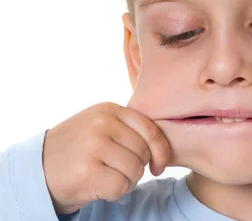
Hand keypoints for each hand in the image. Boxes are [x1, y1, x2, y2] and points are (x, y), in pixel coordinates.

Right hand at [43, 102, 170, 213]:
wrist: (37, 169)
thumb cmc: (78, 148)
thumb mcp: (101, 125)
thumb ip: (129, 127)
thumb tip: (164, 144)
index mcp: (109, 110)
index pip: (151, 130)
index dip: (161, 151)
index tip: (157, 165)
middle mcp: (102, 124)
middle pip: (144, 153)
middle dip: (137, 167)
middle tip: (118, 170)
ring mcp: (93, 146)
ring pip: (135, 170)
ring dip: (126, 180)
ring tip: (107, 176)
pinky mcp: (86, 172)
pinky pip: (121, 186)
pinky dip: (115, 192)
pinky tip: (99, 186)